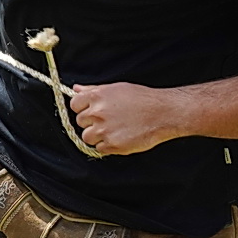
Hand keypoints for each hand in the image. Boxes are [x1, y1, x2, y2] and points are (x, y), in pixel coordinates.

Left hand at [68, 81, 182, 155]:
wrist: (163, 113)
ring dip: (97, 136)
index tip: (90, 110)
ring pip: (87, 137)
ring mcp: (104, 130)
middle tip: (108, 120)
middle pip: (81, 122)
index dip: (82, 108)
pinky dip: (107, 146)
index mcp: (97, 96)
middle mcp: (97, 113)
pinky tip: (120, 137)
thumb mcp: (116, 88)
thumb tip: (76, 89)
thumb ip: (93, 90)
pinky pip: (100, 149)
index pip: (74, 105)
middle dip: (91, 122)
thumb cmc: (142, 99)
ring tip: (114, 130)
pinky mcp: (112, 145)